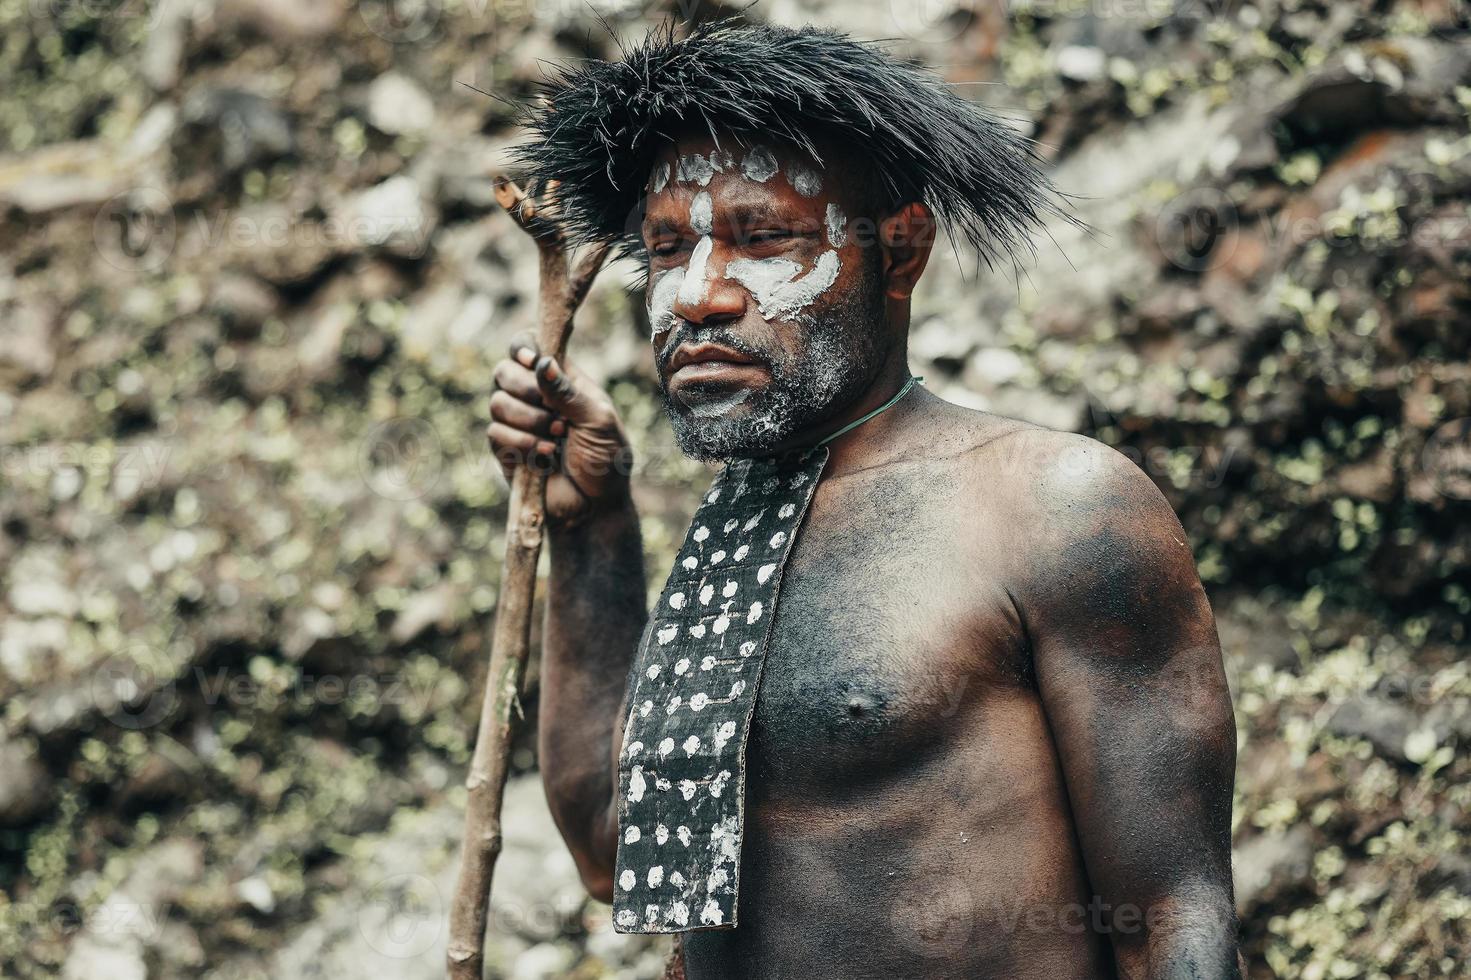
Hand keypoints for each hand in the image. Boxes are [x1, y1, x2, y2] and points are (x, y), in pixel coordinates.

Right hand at [488, 334, 631, 528]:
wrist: (596, 506)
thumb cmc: (607, 460)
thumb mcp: (599, 421)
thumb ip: (568, 392)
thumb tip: (542, 362)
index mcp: (560, 380)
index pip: (529, 346)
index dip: (522, 346)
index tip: (530, 359)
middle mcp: (534, 398)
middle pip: (503, 370)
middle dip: (524, 388)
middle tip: (552, 410)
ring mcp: (518, 424)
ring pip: (496, 402)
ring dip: (529, 421)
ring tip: (557, 438)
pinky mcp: (506, 450)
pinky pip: (496, 433)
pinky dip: (523, 444)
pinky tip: (546, 457)